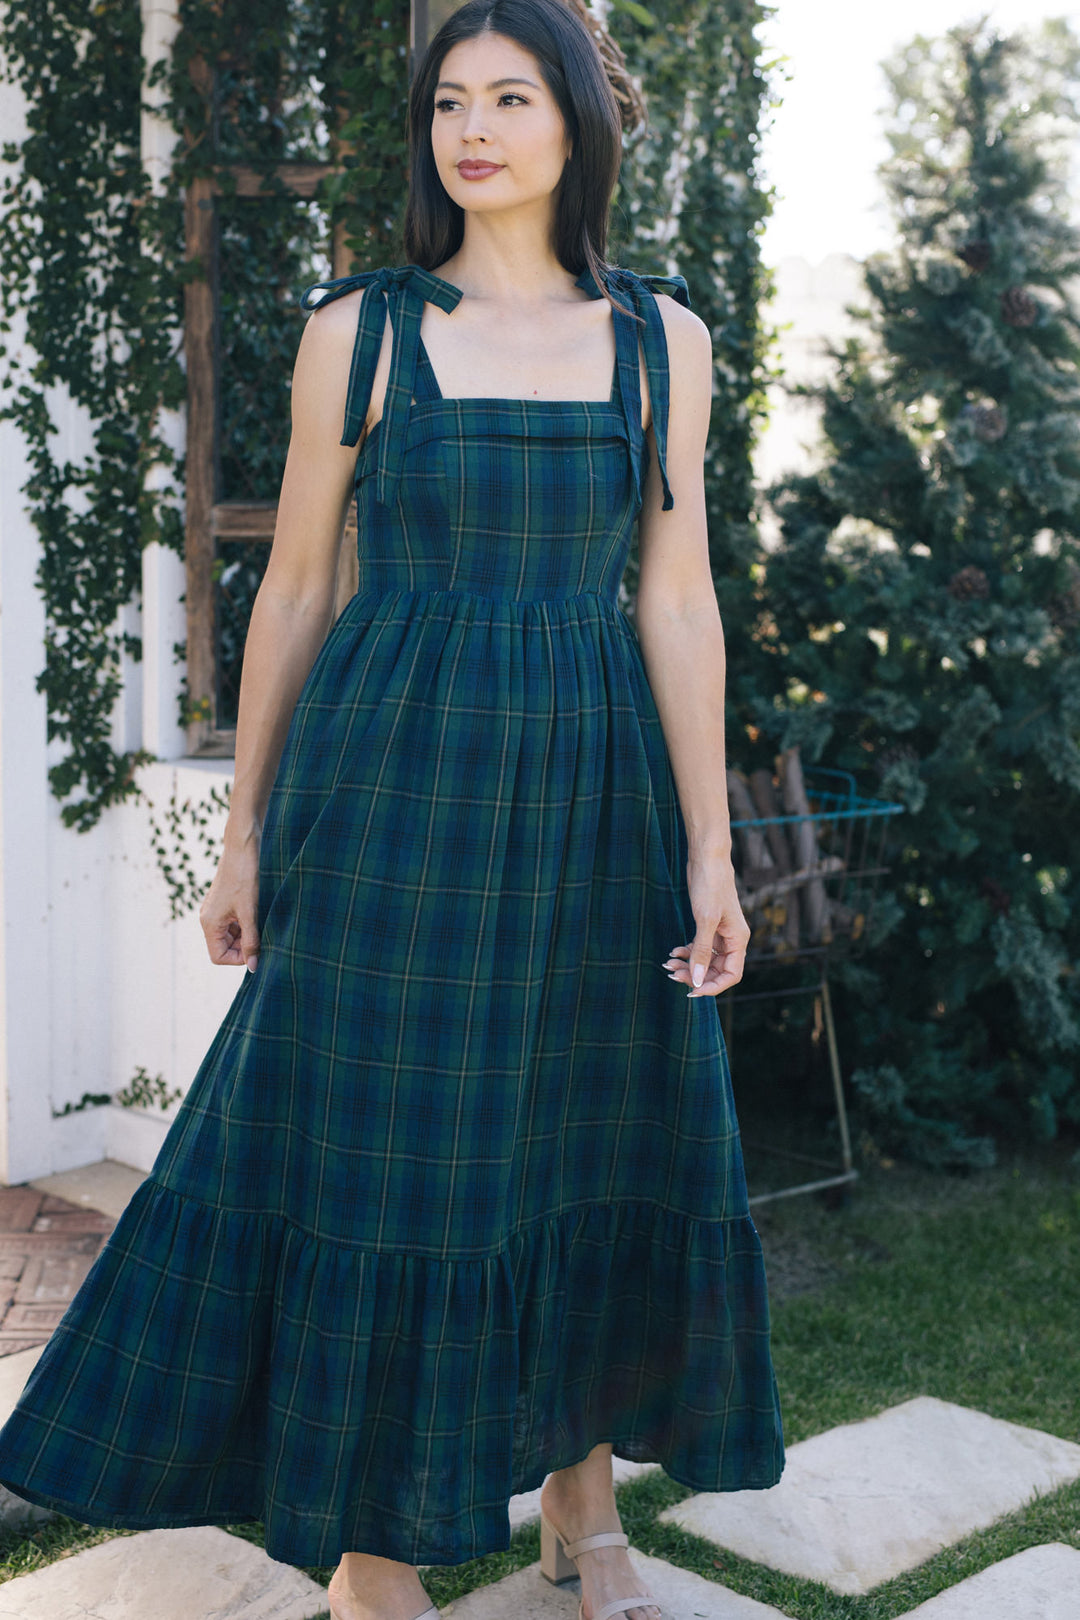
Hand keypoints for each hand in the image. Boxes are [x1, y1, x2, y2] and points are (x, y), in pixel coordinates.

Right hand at [199, 840, 260, 971]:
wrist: (243, 847)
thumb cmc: (244, 877)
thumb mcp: (250, 912)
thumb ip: (251, 941)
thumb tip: (253, 967)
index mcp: (209, 923)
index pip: (218, 957)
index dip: (238, 959)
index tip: (256, 949)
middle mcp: (208, 919)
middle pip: (225, 948)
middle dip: (244, 946)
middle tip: (263, 935)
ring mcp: (216, 911)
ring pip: (231, 936)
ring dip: (247, 935)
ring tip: (261, 921)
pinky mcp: (224, 904)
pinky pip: (233, 923)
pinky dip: (246, 924)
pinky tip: (258, 913)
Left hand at [662, 847, 749, 997]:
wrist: (706, 858)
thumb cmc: (710, 885)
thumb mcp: (705, 920)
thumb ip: (701, 951)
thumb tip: (696, 980)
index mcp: (738, 940)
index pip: (731, 975)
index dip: (712, 986)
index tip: (692, 990)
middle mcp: (732, 939)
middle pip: (716, 970)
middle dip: (695, 975)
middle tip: (672, 974)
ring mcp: (720, 933)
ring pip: (705, 959)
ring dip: (688, 965)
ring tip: (668, 964)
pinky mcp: (708, 925)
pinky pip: (699, 947)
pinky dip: (687, 952)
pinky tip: (674, 951)